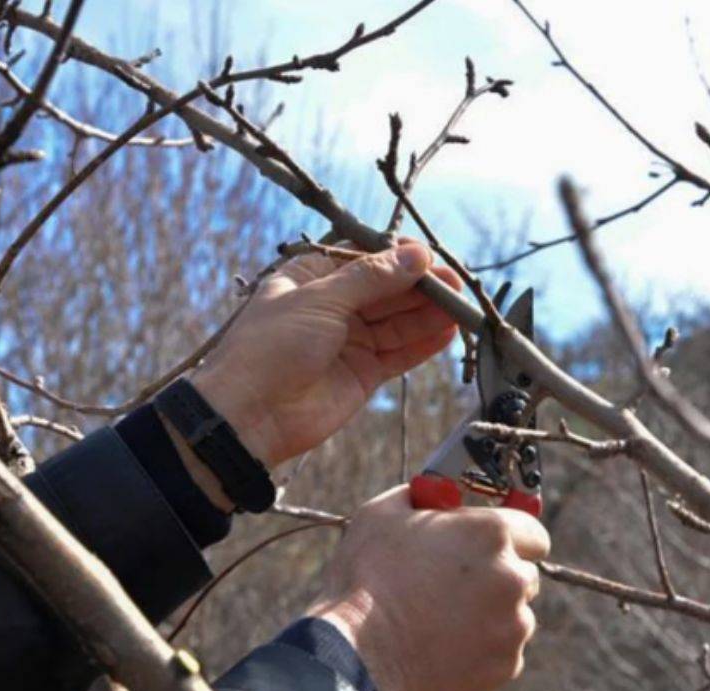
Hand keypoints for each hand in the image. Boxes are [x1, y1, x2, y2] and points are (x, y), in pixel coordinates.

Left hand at [173, 241, 459, 508]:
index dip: (398, 255)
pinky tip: (449, 332)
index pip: (365, 257)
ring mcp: (350, 339)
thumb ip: (372, 279)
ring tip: (460, 306)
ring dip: (429, 312)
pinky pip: (400, 352)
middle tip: (455, 283)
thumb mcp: (320, 300)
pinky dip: (424, 342)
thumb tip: (416, 255)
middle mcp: (334, 305)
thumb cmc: (270, 347)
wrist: (250, 416)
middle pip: (388, 288)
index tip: (430, 256)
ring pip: (399, 319)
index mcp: (313, 277)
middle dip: (421, 284)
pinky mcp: (364, 372)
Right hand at [306, 485, 550, 690]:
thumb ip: (421, 497)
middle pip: (525, 575)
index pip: (534, 533)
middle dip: (498, 578)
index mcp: (491, 532)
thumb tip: (431, 493)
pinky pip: (504, 652)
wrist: (357, 651)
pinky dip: (482, 650)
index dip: (513, 540)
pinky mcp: (505, 665)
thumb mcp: (383, 513)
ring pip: (515, 615)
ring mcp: (512, 625)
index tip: (494, 549)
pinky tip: (444, 645)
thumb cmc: (367, 577)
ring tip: (444, 620)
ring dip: (491, 616)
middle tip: (458, 586)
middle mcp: (512, 577)